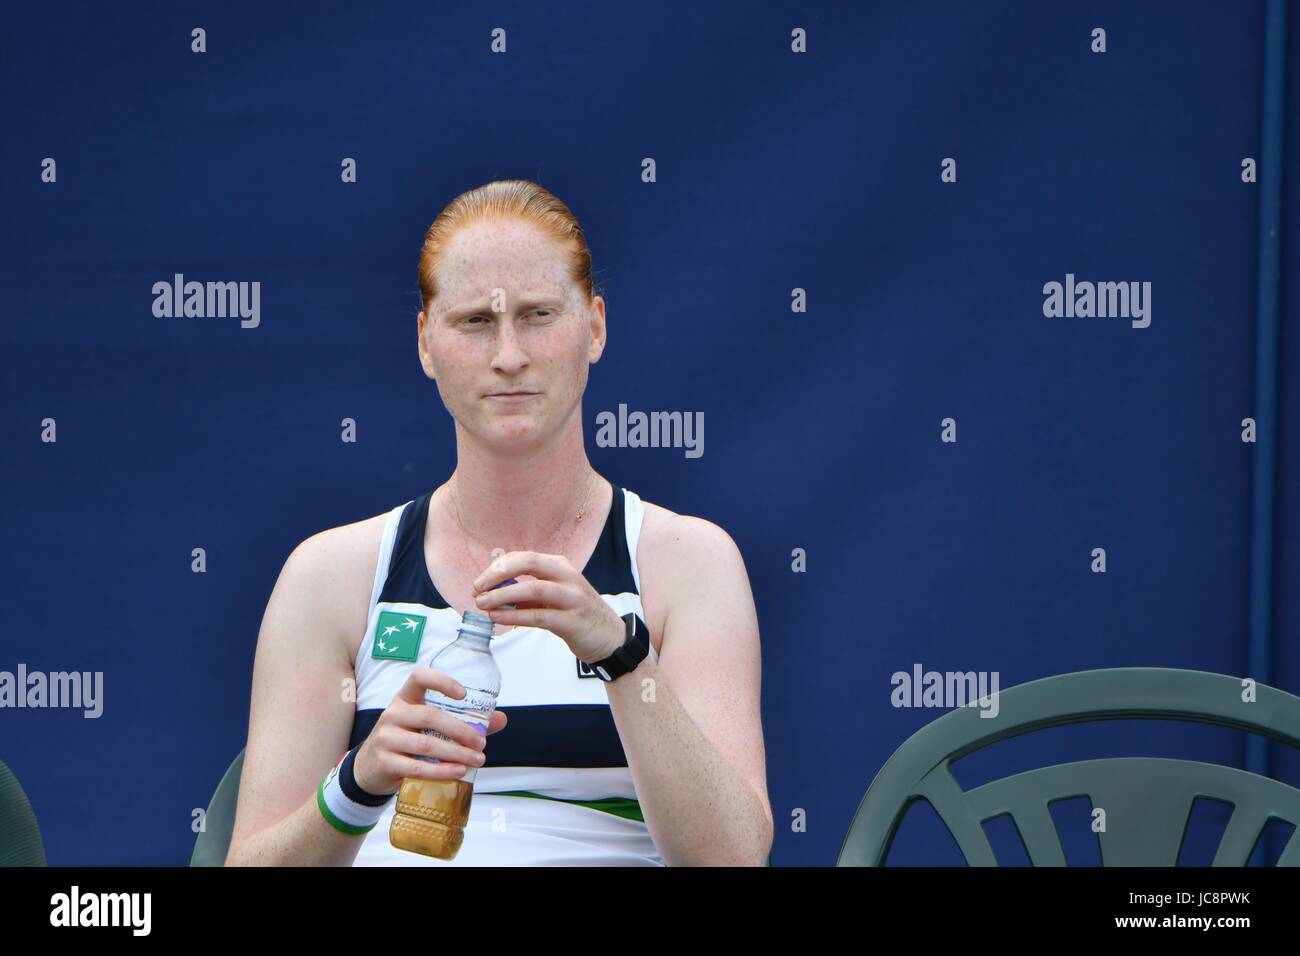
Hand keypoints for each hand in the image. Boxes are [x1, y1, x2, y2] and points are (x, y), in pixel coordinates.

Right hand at [352, 666, 508, 795]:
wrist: (370, 767)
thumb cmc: (407, 740)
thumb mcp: (427, 726)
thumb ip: (463, 721)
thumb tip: (501, 719)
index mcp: (405, 698)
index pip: (419, 678)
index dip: (441, 681)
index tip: (464, 694)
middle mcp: (393, 714)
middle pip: (429, 716)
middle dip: (460, 730)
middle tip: (481, 743)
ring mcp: (386, 738)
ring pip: (425, 744)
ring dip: (455, 753)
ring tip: (476, 760)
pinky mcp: (385, 762)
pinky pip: (417, 766)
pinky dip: (440, 771)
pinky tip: (458, 772)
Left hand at [470, 551, 625, 663]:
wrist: (609, 637)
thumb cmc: (576, 614)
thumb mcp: (553, 594)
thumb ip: (528, 588)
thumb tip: (494, 580)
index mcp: (561, 566)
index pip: (524, 557)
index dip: (498, 567)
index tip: (480, 581)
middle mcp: (568, 577)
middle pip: (530, 563)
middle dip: (499, 574)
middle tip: (477, 588)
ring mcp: (572, 598)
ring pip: (533, 589)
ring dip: (503, 596)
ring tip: (482, 604)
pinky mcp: (572, 621)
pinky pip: (539, 616)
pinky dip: (515, 616)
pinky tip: (498, 618)